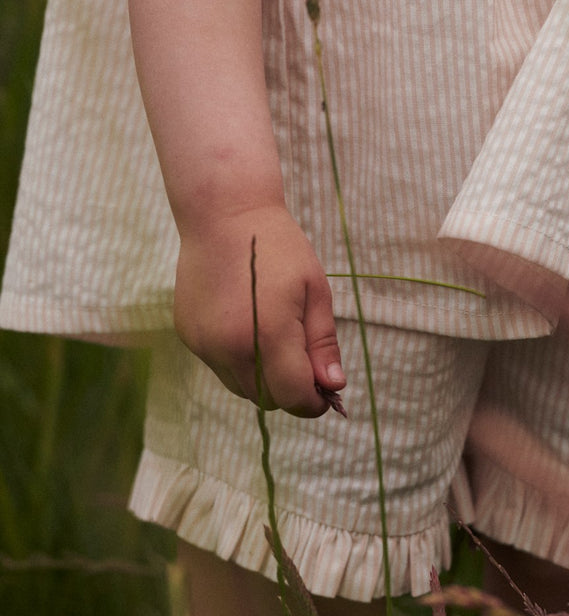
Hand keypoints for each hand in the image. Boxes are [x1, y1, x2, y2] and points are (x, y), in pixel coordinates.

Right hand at [173, 203, 345, 416]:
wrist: (224, 213)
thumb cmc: (279, 246)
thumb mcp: (315, 289)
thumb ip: (322, 342)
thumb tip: (334, 385)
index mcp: (269, 335)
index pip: (293, 397)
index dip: (314, 402)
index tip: (326, 391)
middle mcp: (230, 348)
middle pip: (266, 399)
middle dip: (289, 390)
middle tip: (307, 362)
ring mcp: (204, 345)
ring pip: (240, 386)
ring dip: (263, 377)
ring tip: (278, 336)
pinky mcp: (188, 337)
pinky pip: (219, 365)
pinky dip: (239, 359)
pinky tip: (248, 322)